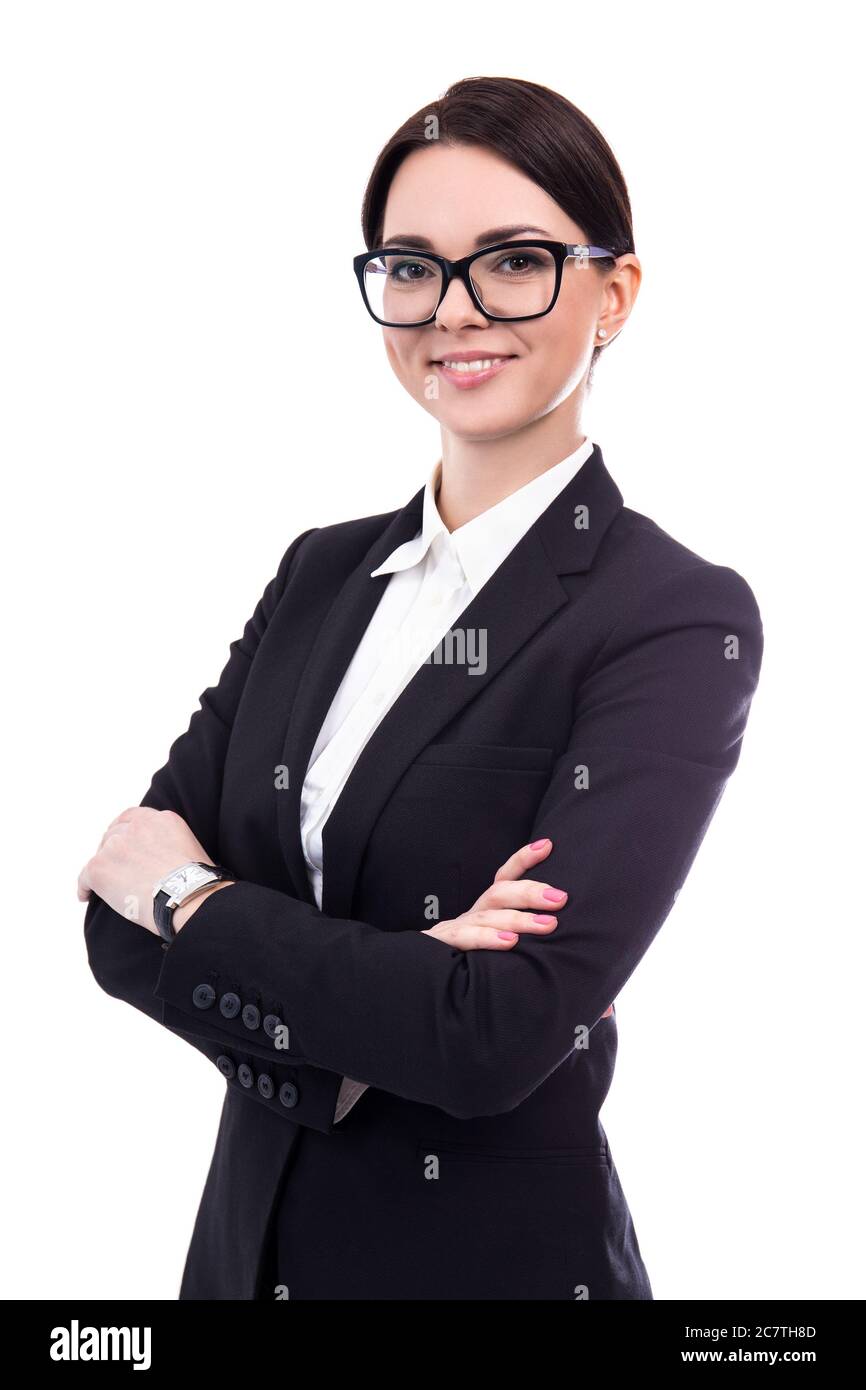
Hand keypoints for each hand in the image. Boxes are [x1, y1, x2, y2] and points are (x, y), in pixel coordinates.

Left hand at [77, 806, 221, 935]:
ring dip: (103, 869)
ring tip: (103, 887)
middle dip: (112, 850)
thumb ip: (170, 842)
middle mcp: (136, 827)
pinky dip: (85, 887)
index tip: (122, 841)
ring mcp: (116, 845)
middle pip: (113, 834)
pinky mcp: (100, 866)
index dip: (123, 830)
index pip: (132, 817)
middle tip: (114, 868)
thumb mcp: (189, 848)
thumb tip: (161, 859)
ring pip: (101, 855)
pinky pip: (85, 877)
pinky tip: (86, 896)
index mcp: (161, 820)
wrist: (187, 898)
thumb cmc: (195, 885)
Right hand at [423, 838, 566, 951]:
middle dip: (530, 893)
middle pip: (499, 893)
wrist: (413, 974)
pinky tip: (510, 942)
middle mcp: (471, 915)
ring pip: (488, 917)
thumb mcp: (492, 942)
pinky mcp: (442, 946)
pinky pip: (465, 939)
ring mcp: (455, 929)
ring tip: (547, 924)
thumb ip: (517, 934)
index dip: (523, 860)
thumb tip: (555, 927)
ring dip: (519, 920)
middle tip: (560, 898)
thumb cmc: (464, 960)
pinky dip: (487, 938)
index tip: (547, 845)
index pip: (504, 878)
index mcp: (484, 910)